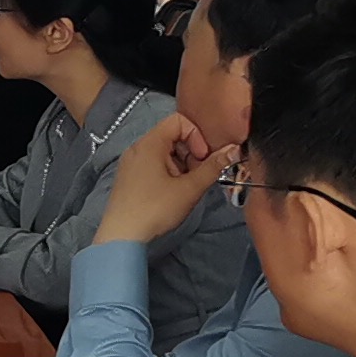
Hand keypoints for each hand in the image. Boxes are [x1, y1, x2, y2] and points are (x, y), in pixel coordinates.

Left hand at [95, 113, 222, 247]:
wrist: (121, 236)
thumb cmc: (155, 209)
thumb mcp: (189, 188)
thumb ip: (213, 167)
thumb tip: (233, 150)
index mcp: (149, 144)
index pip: (178, 121)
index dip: (196, 136)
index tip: (202, 158)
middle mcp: (137, 148)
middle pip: (172, 136)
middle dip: (191, 152)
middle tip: (198, 174)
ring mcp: (131, 162)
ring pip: (164, 151)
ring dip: (182, 164)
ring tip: (186, 186)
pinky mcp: (129, 176)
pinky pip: (153, 163)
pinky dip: (168, 171)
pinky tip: (173, 191)